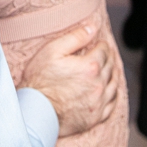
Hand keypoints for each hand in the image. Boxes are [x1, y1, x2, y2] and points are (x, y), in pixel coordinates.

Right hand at [20, 22, 119, 136]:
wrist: (33, 115)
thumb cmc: (39, 82)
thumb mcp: (52, 52)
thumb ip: (75, 37)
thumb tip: (93, 28)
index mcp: (91, 67)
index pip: (104, 50)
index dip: (100, 45)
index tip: (97, 45)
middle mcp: (98, 85)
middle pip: (110, 66)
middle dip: (107, 58)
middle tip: (102, 56)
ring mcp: (98, 103)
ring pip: (113, 84)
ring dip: (111, 75)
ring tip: (106, 71)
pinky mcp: (95, 118)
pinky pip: (111, 104)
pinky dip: (112, 95)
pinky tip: (107, 91)